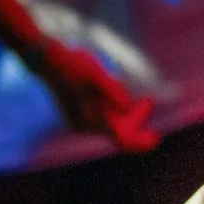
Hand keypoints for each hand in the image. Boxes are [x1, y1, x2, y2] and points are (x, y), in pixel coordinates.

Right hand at [31, 42, 160, 154]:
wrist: (48, 61)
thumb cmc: (73, 65)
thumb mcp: (96, 74)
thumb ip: (113, 90)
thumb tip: (128, 106)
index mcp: (91, 119)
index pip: (121, 139)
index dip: (139, 142)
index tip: (155, 139)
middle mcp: (85, 125)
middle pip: (119, 131)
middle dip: (136, 119)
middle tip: (149, 101)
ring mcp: (80, 122)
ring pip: (111, 124)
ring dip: (128, 114)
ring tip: (142, 99)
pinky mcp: (78, 115)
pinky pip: (103, 120)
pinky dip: (116, 111)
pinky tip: (123, 98)